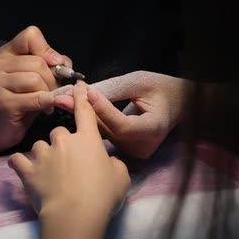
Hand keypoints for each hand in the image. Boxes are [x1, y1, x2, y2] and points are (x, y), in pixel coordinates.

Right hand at [0, 25, 72, 151]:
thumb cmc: (21, 104)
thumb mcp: (36, 80)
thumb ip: (50, 66)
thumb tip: (64, 63)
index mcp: (5, 54)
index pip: (31, 36)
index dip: (48, 51)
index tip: (55, 67)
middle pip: (38, 62)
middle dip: (53, 79)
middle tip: (53, 93)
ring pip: (36, 79)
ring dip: (49, 93)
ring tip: (47, 102)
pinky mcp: (2, 102)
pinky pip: (35, 98)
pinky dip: (46, 103)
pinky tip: (46, 109)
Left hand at [8, 83, 130, 222]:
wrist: (74, 215)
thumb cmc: (102, 195)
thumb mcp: (121, 178)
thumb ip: (114, 165)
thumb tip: (108, 162)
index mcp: (88, 139)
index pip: (84, 112)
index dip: (81, 98)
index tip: (78, 88)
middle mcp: (63, 141)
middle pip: (59, 131)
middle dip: (62, 142)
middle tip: (68, 161)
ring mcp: (43, 155)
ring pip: (39, 145)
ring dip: (43, 153)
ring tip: (47, 169)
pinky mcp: (28, 171)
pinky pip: (17, 160)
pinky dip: (18, 163)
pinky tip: (18, 166)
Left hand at [54, 71, 193, 158]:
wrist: (177, 105)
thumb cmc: (160, 89)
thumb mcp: (139, 82)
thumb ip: (113, 89)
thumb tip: (84, 93)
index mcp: (153, 130)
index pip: (121, 124)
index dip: (101, 109)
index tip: (83, 90)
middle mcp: (142, 147)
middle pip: (107, 132)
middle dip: (83, 113)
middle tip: (61, 96)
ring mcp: (133, 154)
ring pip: (101, 138)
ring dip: (82, 120)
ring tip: (63, 102)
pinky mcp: (125, 156)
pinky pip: (102, 141)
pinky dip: (87, 127)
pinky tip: (72, 113)